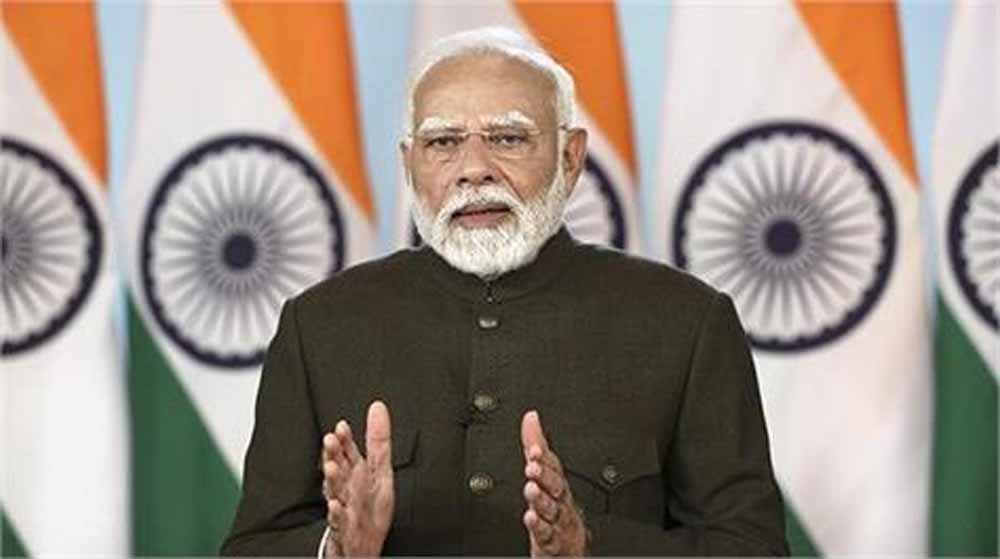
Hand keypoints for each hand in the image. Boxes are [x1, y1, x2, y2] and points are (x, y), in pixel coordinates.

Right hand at [321, 401, 393, 556]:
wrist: (364, 548)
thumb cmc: (369, 510)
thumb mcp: (380, 471)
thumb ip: (379, 440)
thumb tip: (378, 408)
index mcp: (356, 475)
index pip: (348, 454)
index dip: (345, 440)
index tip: (341, 426)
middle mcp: (347, 491)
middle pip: (340, 470)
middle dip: (334, 456)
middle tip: (330, 440)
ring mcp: (344, 511)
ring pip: (337, 494)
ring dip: (333, 481)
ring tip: (331, 467)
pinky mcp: (344, 533)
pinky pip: (339, 524)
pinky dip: (337, 515)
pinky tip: (336, 506)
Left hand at [521, 410, 588, 556]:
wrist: (568, 544)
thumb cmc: (555, 505)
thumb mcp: (544, 472)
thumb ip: (535, 444)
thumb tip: (531, 417)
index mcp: (556, 482)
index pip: (552, 466)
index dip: (543, 456)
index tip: (534, 449)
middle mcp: (559, 500)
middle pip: (555, 485)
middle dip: (544, 475)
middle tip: (533, 467)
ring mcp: (557, 520)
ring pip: (551, 508)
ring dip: (541, 498)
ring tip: (531, 489)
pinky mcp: (551, 540)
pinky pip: (546, 533)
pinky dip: (540, 526)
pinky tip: (531, 518)